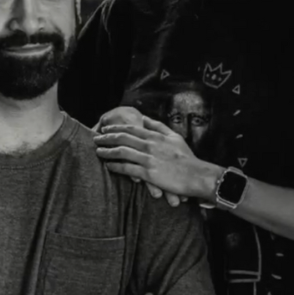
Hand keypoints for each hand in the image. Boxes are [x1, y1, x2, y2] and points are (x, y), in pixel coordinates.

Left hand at [94, 114, 218, 202]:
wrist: (197, 176)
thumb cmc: (186, 157)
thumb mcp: (174, 137)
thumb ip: (158, 127)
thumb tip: (144, 118)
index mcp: (156, 136)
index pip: (130, 128)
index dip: (115, 128)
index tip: (104, 129)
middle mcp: (150, 145)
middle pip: (122, 138)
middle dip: (106, 137)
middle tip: (95, 138)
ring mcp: (149, 159)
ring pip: (121, 152)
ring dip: (107, 151)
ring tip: (98, 151)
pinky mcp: (149, 173)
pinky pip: (127, 168)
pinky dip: (115, 166)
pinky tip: (108, 166)